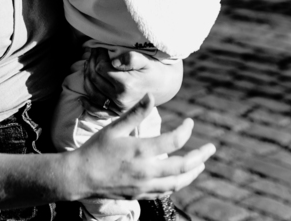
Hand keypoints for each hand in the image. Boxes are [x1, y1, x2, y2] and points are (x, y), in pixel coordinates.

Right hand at [68, 95, 213, 200]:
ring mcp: (145, 185)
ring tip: (201, 165)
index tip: (190, 122)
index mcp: (141, 150)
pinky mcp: (140, 194)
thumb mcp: (114, 128)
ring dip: (193, 173)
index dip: (187, 130)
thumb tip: (151, 96)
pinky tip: (180, 178)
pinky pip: (165, 192)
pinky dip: (177, 184)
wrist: (80, 177)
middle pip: (183, 166)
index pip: (175, 140)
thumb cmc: (95, 149)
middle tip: (211, 148)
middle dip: (200, 156)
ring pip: (178, 182)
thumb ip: (135, 113)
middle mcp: (146, 170)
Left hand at [84, 49, 182, 112]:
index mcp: (126, 85)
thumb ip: (131, 58)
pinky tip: (82, 98)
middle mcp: (120, 99)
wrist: (163, 86)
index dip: (97, 56)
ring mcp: (118, 108)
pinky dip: (88, 105)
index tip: (99, 48)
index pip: (101, 68)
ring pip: (93, 92)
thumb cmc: (153, 70)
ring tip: (88, 66)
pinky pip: (98, 111)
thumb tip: (114, 62)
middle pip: (95, 79)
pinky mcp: (117, 113)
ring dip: (87, 78)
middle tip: (92, 54)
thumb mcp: (145, 60)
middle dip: (91, 64)